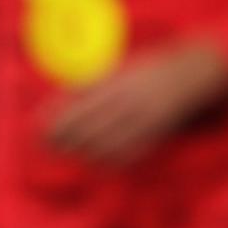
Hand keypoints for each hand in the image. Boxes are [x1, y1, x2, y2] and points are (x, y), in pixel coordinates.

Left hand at [44, 38, 227, 164]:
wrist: (189, 76)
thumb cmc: (148, 69)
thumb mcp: (118, 68)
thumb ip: (94, 83)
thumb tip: (63, 99)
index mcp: (116, 80)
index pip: (78, 102)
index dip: (56, 117)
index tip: (38, 125)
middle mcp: (127, 100)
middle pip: (87, 124)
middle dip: (62, 136)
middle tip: (44, 143)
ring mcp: (141, 120)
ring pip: (104, 142)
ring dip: (80, 149)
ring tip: (64, 150)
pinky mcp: (153, 136)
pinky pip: (126, 153)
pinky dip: (106, 158)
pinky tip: (93, 158)